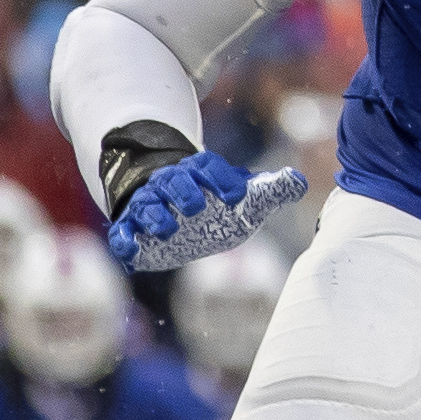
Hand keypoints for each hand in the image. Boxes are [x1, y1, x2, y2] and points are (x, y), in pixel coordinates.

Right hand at [108, 146, 310, 272]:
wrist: (178, 212)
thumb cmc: (216, 206)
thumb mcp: (245, 199)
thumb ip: (271, 190)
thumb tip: (298, 181)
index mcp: (200, 172)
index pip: (209, 166)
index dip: (223, 179)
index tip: (238, 197)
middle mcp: (171, 184)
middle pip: (174, 180)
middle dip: (184, 192)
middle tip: (198, 207)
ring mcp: (149, 206)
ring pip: (146, 204)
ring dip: (155, 216)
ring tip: (169, 229)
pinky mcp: (133, 230)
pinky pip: (122, 233)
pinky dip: (124, 241)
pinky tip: (131, 253)